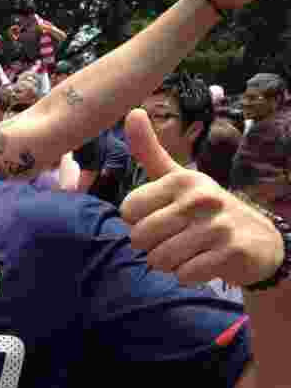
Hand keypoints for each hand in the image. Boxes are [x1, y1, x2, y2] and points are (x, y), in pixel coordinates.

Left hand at [120, 109, 283, 285]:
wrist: (258, 240)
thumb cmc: (205, 208)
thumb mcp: (179, 178)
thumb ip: (150, 151)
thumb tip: (132, 111)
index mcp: (181, 181)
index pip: (128, 211)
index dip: (138, 222)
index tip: (160, 218)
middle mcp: (199, 199)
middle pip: (140, 237)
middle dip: (150, 246)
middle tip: (173, 239)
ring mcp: (217, 225)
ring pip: (159, 259)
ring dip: (169, 263)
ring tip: (188, 251)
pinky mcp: (230, 252)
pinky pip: (184, 274)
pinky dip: (187, 275)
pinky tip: (203, 262)